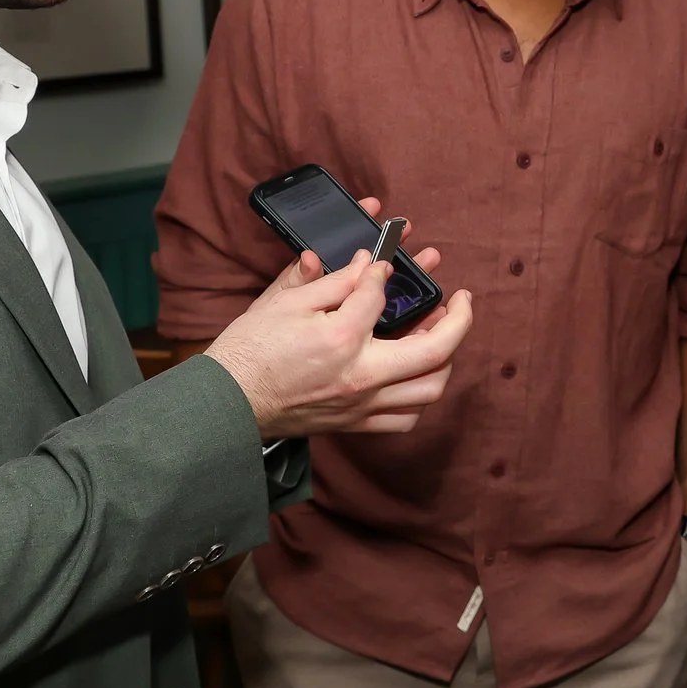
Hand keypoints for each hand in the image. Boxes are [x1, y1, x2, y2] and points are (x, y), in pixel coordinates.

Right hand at [205, 242, 473, 438]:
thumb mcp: (285, 303)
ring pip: (430, 388)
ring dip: (444, 358)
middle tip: (459, 299)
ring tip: (440, 333)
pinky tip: (415, 374)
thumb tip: (366, 264)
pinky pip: (406, 417)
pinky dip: (420, 395)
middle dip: (457, 319)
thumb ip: (332, 282)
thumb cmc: (249, 351)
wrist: (227, 403)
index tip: (382, 263)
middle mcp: (361, 377)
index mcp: (341, 339)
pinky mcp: (356, 424)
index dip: (383, 272)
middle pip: (435, 350)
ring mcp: (362, 405)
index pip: (380, 295)